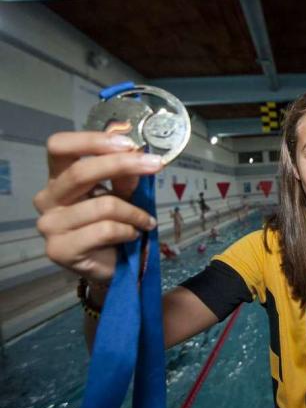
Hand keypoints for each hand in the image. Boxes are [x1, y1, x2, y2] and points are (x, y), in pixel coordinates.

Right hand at [33, 132, 163, 283]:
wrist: (112, 267)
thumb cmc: (114, 225)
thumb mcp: (122, 194)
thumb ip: (124, 174)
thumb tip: (134, 151)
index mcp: (58, 179)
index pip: (60, 146)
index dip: (92, 140)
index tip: (129, 143)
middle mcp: (47, 199)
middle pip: (80, 172)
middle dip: (123, 165)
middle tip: (156, 165)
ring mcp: (50, 225)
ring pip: (103, 205)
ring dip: (135, 212)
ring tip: (146, 221)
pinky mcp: (59, 250)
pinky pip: (105, 230)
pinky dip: (128, 231)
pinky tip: (133, 236)